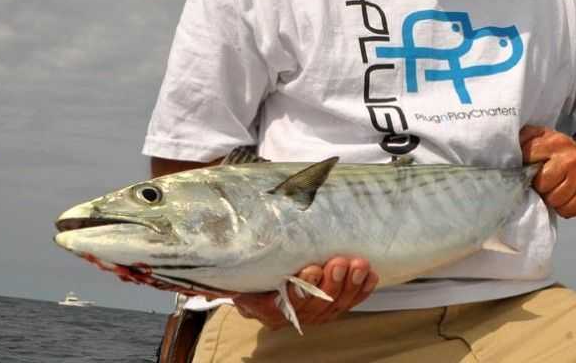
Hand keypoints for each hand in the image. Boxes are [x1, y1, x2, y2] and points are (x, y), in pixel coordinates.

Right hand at [232, 256, 378, 329]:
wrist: (262, 286)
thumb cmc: (251, 276)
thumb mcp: (237, 275)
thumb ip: (231, 271)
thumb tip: (205, 261)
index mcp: (267, 307)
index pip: (286, 303)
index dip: (301, 288)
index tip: (309, 269)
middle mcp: (294, 314)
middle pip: (316, 305)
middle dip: (330, 282)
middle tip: (339, 262)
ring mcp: (316, 312)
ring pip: (336, 304)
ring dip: (350, 285)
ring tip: (358, 264)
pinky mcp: (333, 306)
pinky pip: (351, 302)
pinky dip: (362, 290)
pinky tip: (370, 275)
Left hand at [520, 124, 575, 217]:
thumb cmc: (557, 154)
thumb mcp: (539, 138)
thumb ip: (522, 140)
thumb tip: (500, 151)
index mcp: (555, 141)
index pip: (529, 159)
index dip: (526, 169)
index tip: (529, 169)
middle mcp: (572, 157)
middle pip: (542, 184)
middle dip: (539, 186)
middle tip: (543, 182)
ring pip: (554, 200)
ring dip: (551, 199)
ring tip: (554, 189)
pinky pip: (567, 211)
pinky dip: (563, 208)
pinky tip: (566, 197)